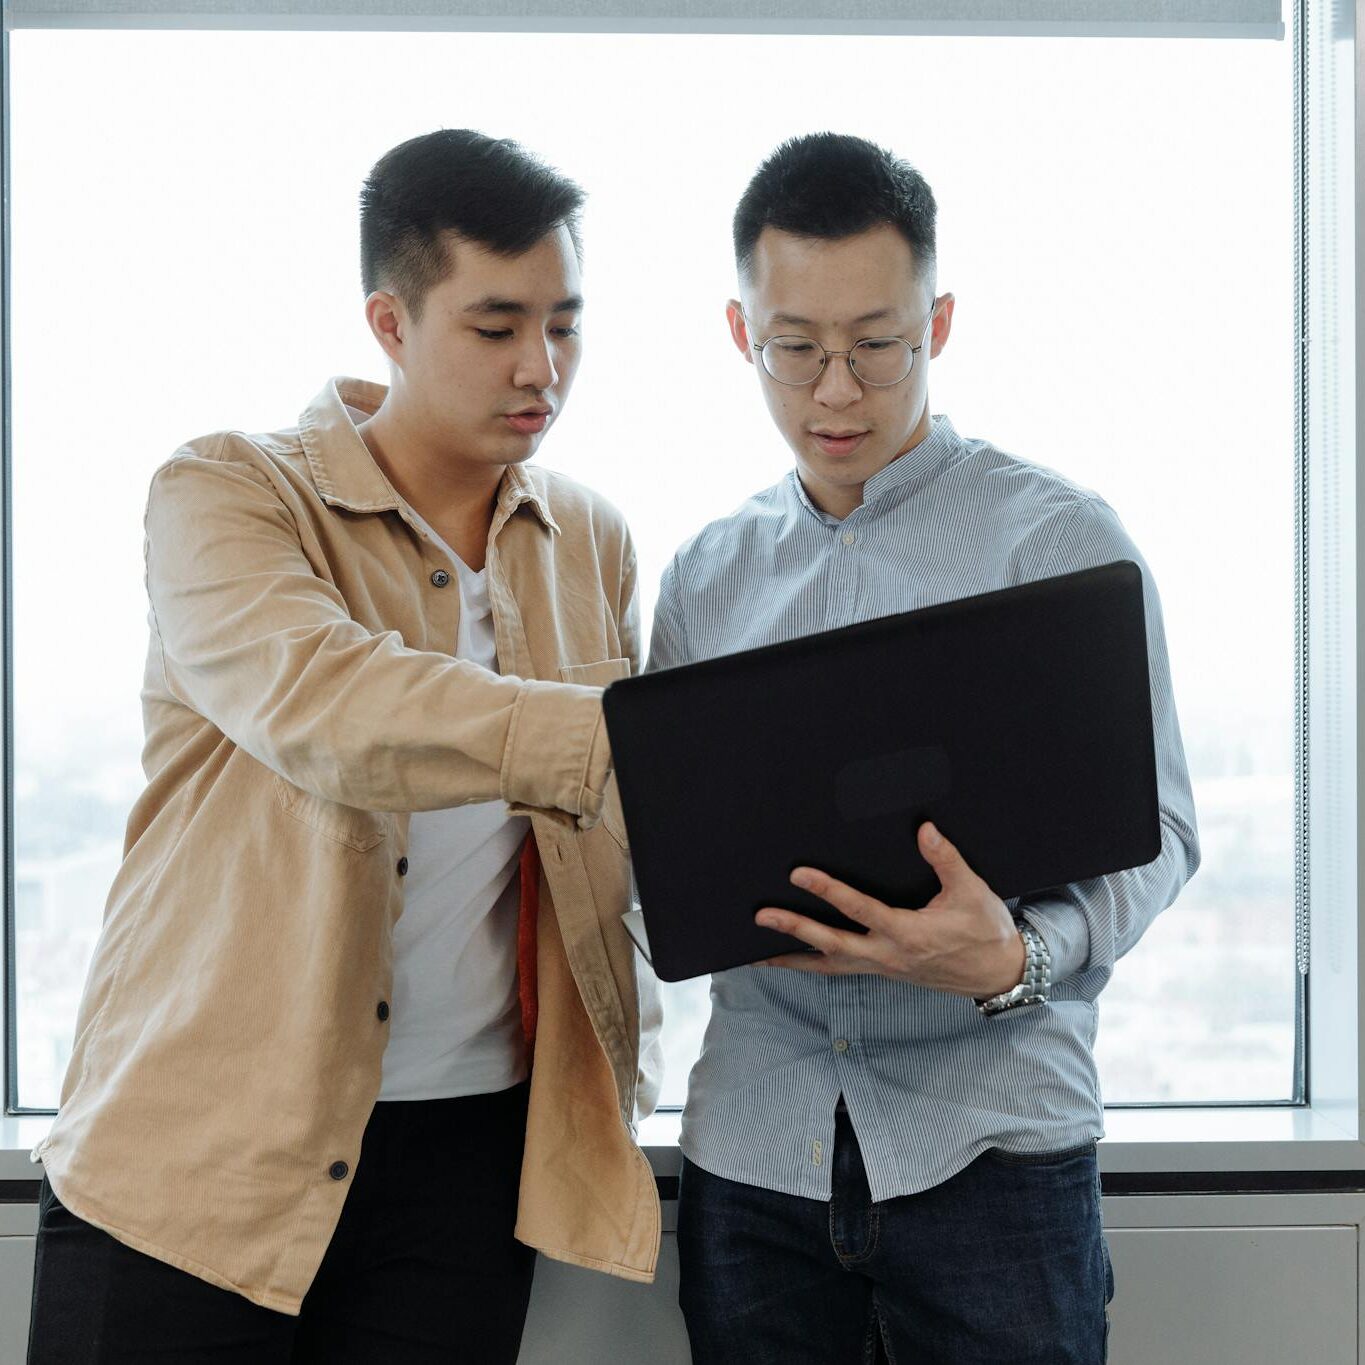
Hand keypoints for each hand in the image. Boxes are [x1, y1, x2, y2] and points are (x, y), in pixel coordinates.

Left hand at [752, 822, 1026, 997]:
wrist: (999, 973)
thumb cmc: (986, 931)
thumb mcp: (971, 891)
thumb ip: (945, 859)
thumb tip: (924, 829)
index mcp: (908, 933)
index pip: (859, 909)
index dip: (827, 890)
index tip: (799, 875)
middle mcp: (889, 955)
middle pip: (832, 944)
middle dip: (795, 929)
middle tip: (762, 916)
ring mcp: (883, 967)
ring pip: (830, 966)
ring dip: (794, 958)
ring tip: (758, 953)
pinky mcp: (883, 971)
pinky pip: (840, 970)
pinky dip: (813, 965)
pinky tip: (793, 959)